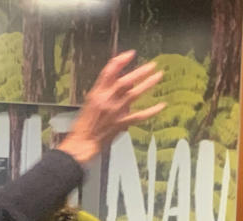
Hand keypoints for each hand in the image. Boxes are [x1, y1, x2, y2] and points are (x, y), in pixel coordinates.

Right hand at [57, 50, 164, 165]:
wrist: (82, 143)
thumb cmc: (84, 126)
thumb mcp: (90, 104)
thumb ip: (105, 93)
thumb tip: (124, 85)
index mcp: (96, 95)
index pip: (108, 73)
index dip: (120, 62)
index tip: (130, 55)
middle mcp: (106, 101)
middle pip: (124, 82)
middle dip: (139, 72)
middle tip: (151, 65)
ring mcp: (114, 112)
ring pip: (133, 95)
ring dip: (147, 84)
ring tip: (157, 76)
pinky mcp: (121, 124)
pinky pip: (139, 116)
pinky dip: (151, 111)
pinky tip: (160, 106)